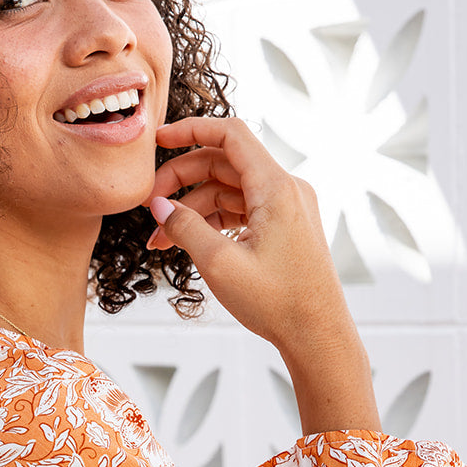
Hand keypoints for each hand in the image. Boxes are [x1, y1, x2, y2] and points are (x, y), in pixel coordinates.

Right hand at [147, 117, 380, 434]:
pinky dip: (212, 222)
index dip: (191, 130)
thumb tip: (158, 205)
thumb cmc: (278, 302)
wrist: (318, 337)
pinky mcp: (285, 229)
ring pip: (229, 192)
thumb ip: (185, 227)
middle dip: (182, 180)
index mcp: (276, 188)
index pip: (230, 135)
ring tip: (160, 240)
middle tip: (149, 206)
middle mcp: (286, 190)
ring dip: (192, 209)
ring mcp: (287, 210)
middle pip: (224, 164)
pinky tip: (187, 243)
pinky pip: (241, 211)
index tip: (159, 138)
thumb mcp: (220, 264)